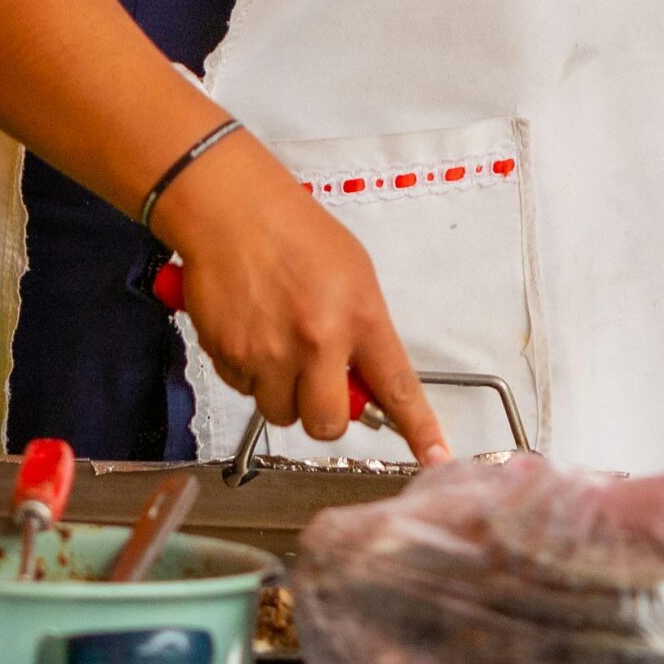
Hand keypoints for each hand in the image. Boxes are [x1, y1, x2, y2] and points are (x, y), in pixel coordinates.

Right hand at [152, 133, 451, 464]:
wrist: (233, 210)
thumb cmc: (296, 232)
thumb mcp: (353, 272)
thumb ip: (364, 329)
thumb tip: (365, 380)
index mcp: (360, 317)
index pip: (396, 386)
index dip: (418, 427)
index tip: (435, 454)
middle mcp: (317, 342)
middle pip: (326, 424)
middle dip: (322, 413)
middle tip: (315, 382)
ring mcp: (270, 352)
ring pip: (279, 410)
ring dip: (280, 390)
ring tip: (275, 342)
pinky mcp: (228, 354)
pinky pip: (243, 388)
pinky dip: (246, 371)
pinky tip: (249, 329)